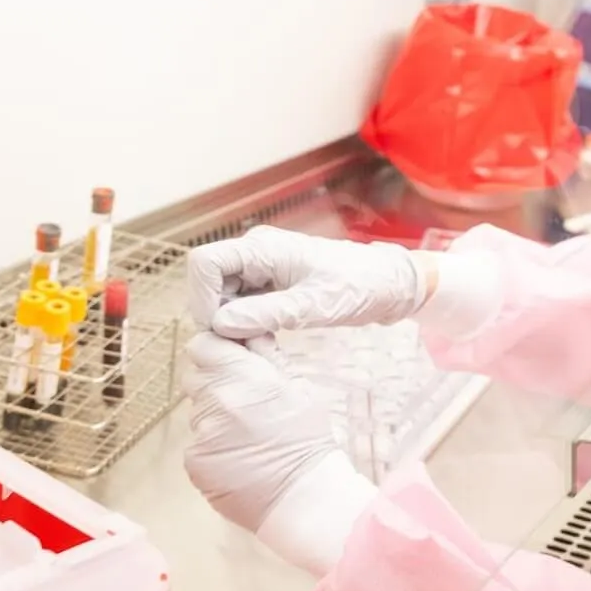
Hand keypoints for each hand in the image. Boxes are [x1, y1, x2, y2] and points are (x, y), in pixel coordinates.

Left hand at [182, 333, 375, 575]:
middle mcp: (217, 402)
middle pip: (196, 376)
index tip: (228, 357)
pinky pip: (197, 443)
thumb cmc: (308, 441)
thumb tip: (250, 333)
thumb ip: (268, 358)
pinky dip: (213, 446)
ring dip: (215, 416)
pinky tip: (239, 457)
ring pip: (198, 412)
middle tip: (243, 399)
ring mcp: (202, 434)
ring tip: (246, 434)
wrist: (302, 497)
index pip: (203, 345)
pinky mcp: (194, 462)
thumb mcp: (299, 388)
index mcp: (245, 378)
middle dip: (215, 381)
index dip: (215, 348)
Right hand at [190, 226, 424, 337]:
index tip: (218, 328)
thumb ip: (267, 313)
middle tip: (242, 342)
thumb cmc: (358, 286)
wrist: (389, 284)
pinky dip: (245, 322)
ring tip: (258, 341)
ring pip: (223, 296)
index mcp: (263, 247)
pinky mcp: (270, 285)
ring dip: (231, 321)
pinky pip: (241, 303)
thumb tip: (219, 324)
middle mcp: (256, 253)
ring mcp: (262, 269)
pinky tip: (264, 337)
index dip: (201, 296)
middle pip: (209, 282)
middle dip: (216, 313)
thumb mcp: (315, 304)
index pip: (205, 263)